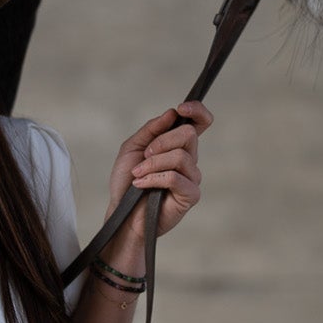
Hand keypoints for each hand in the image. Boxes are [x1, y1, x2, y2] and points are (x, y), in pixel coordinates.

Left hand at [106, 100, 212, 243]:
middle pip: (189, 134)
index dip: (197, 111)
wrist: (122, 213)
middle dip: (161, 142)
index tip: (181, 108)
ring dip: (153, 163)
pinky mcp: (190, 195)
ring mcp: (192, 177)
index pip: (200, 123)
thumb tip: (172, 113)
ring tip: (138, 174)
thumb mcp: (133, 148)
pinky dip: (154, 178)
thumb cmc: (127, 183)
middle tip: (144, 155)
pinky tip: (142, 184)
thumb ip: (152, 129)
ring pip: (180, 156)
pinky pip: (176, 177)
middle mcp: (189, 159)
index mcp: (178, 145)